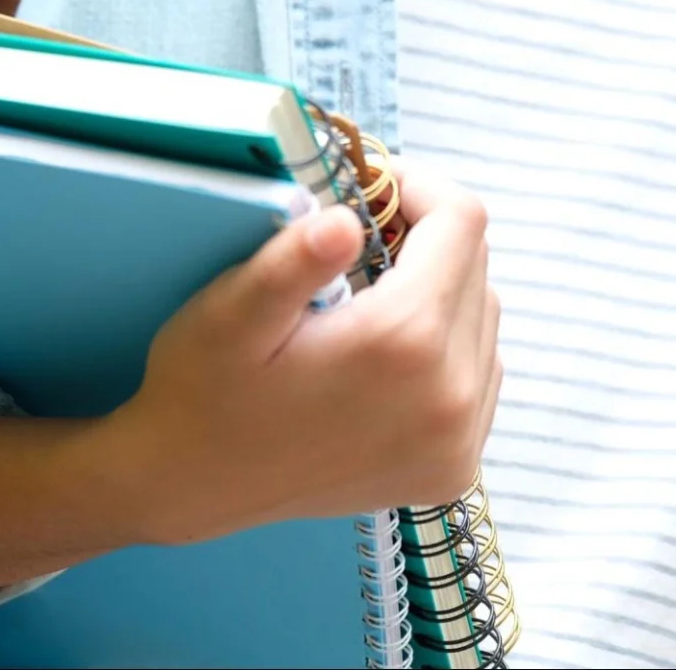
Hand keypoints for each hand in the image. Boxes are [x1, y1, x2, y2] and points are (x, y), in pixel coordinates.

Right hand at [102, 162, 501, 545]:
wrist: (192, 487)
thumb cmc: (203, 389)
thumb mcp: (229, 313)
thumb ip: (293, 260)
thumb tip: (347, 220)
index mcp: (403, 342)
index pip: (461, 221)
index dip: (418, 187)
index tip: (371, 187)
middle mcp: (450, 395)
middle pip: (476, 266)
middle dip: (426, 237)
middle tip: (362, 237)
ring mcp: (459, 439)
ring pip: (483, 317)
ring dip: (441, 291)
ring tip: (372, 297)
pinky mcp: (456, 468)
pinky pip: (479, 374)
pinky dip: (449, 347)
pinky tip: (391, 352)